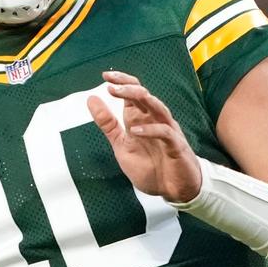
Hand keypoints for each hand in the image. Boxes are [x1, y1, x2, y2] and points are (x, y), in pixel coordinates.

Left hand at [87, 70, 201, 202]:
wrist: (173, 191)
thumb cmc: (151, 167)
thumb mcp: (121, 145)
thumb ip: (108, 124)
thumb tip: (91, 99)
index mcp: (141, 118)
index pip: (133, 92)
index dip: (121, 81)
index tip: (105, 76)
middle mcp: (154, 120)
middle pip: (144, 95)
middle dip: (127, 86)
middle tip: (110, 84)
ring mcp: (167, 131)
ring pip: (157, 106)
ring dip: (139, 98)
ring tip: (120, 94)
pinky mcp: (176, 145)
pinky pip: (165, 132)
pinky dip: (151, 130)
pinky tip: (135, 131)